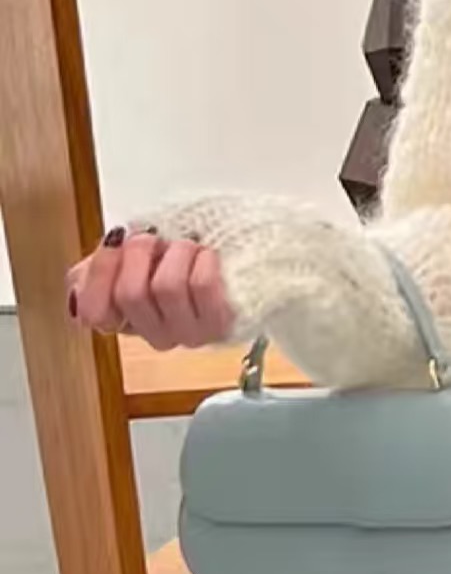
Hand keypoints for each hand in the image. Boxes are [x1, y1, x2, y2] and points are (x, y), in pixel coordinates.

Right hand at [67, 227, 235, 349]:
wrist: (249, 248)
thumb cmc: (190, 247)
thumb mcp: (139, 250)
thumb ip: (103, 266)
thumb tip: (78, 280)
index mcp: (128, 317)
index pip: (94, 312)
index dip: (101, 272)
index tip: (117, 241)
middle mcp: (157, 333)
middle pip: (129, 293)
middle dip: (141, 252)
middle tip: (157, 239)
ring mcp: (190, 334)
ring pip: (165, 287)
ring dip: (177, 253)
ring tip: (189, 246)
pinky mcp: (223, 325)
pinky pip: (202, 286)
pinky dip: (204, 260)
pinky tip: (210, 255)